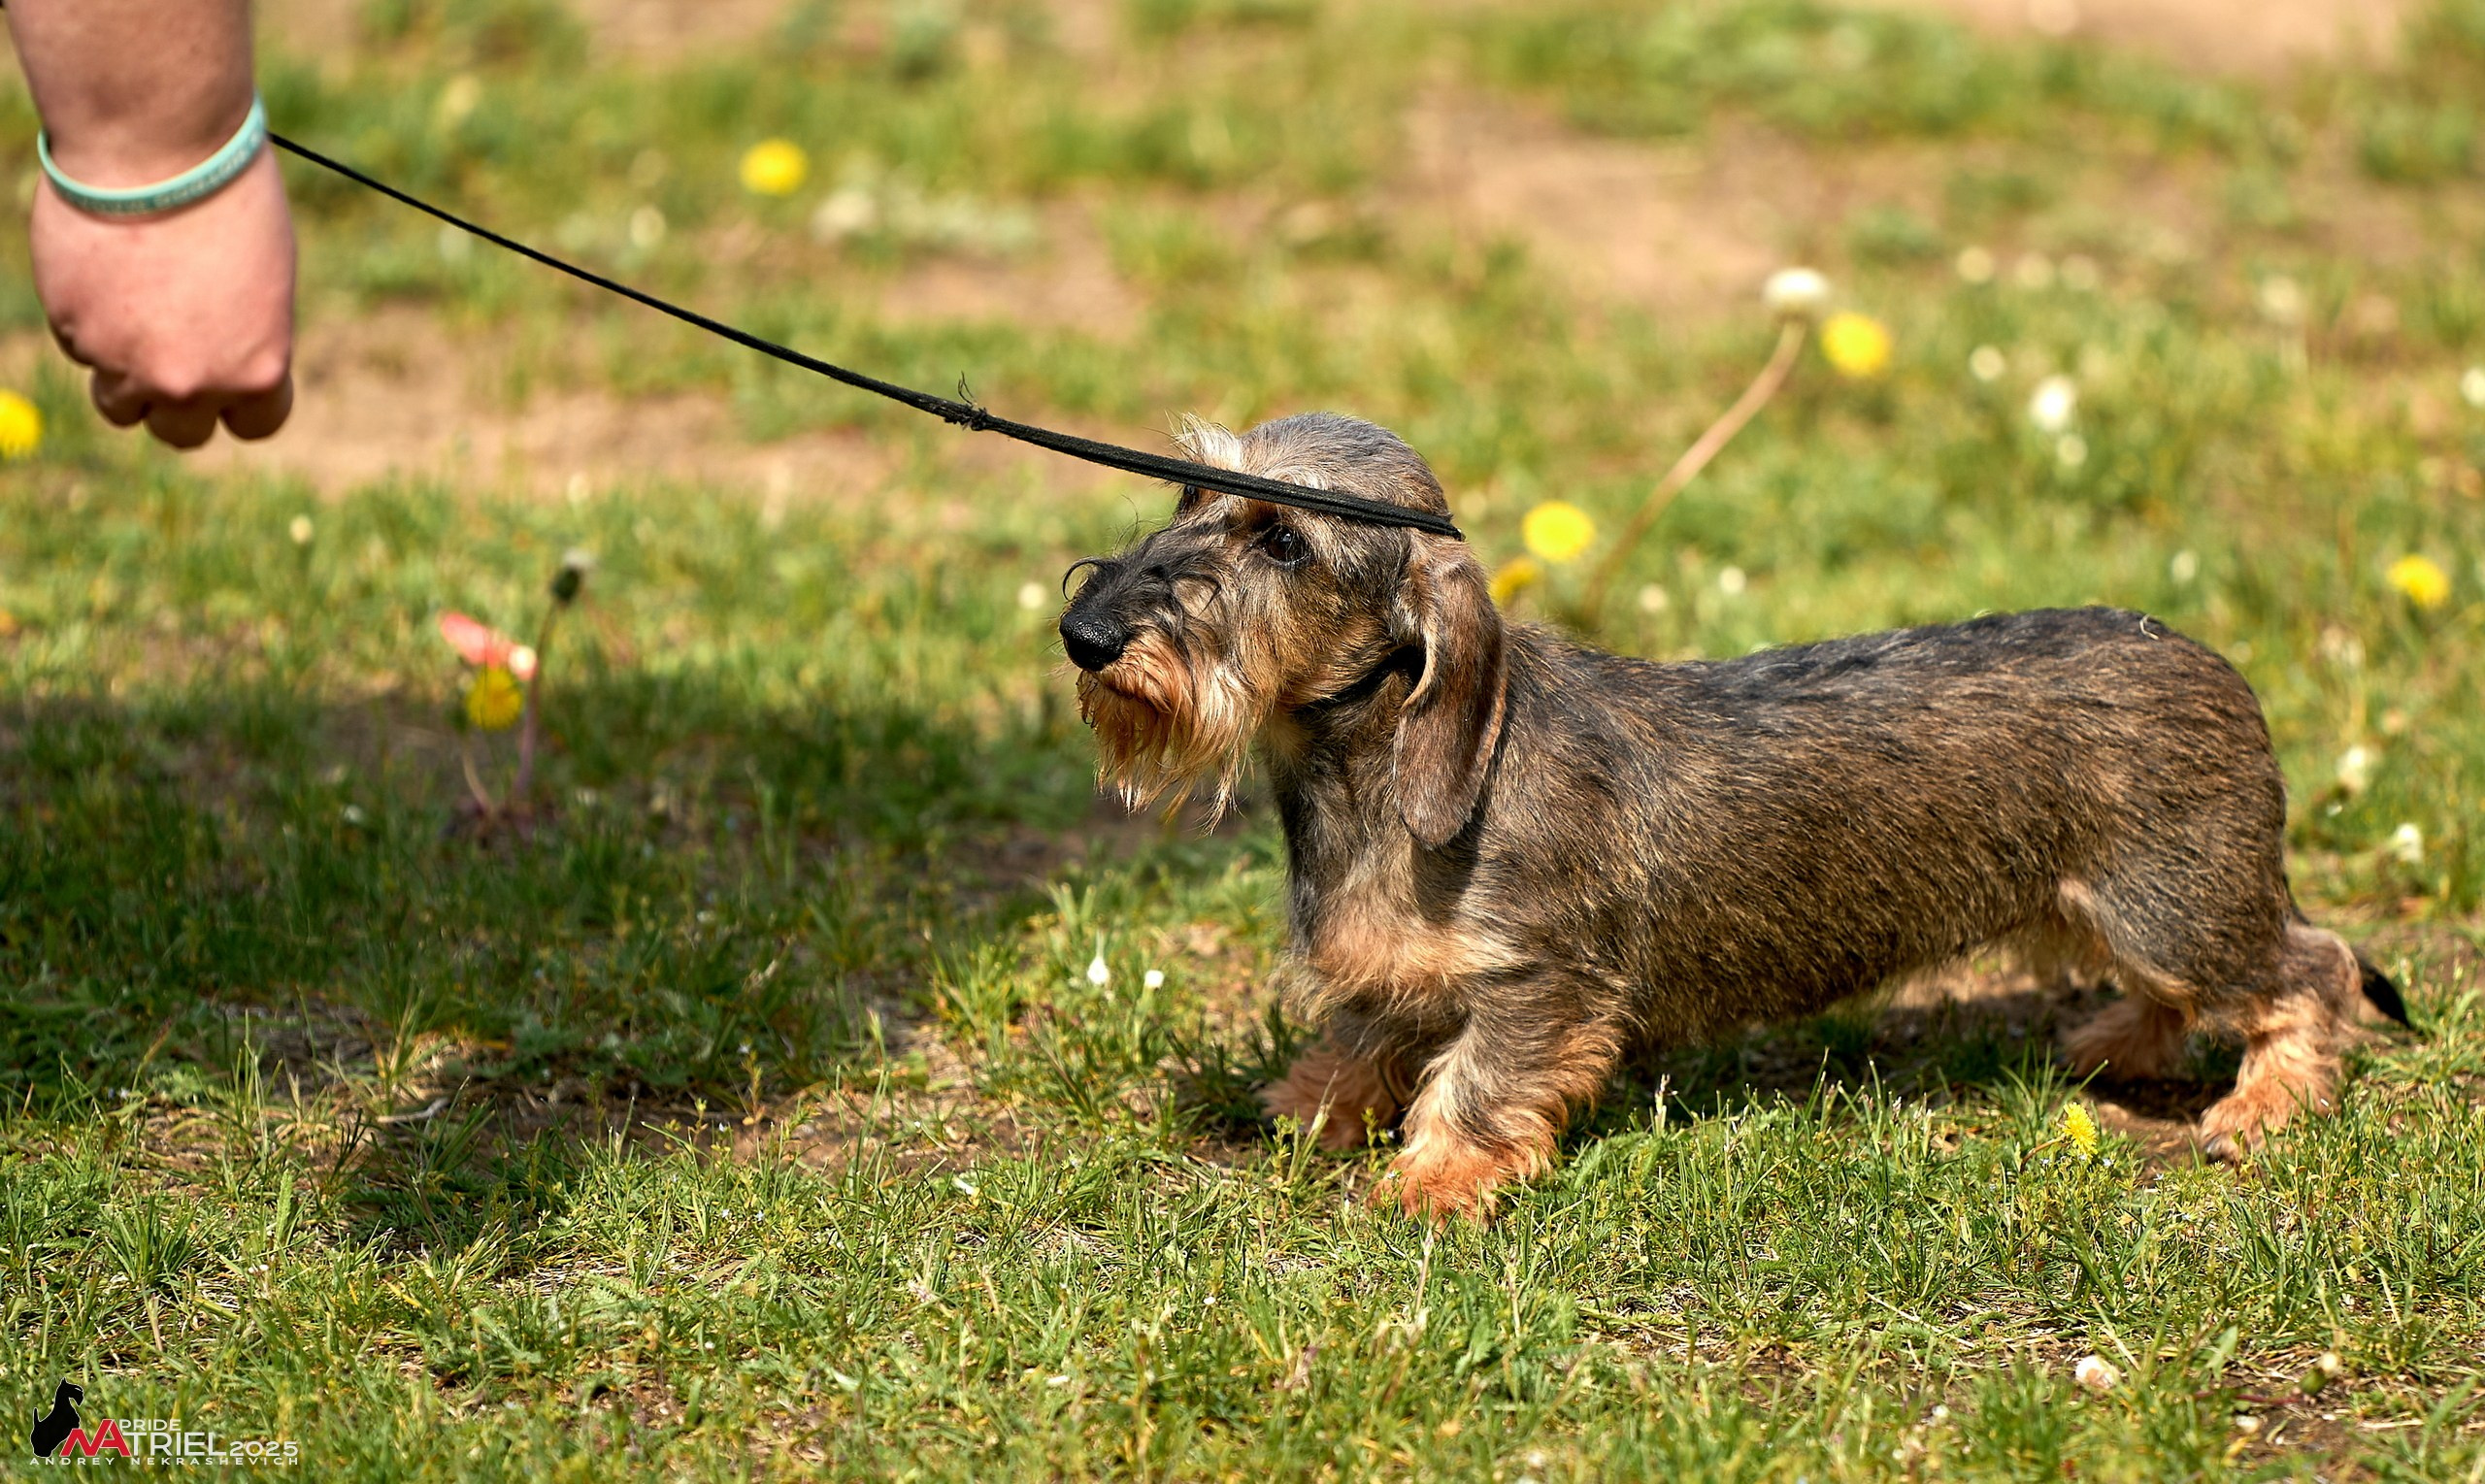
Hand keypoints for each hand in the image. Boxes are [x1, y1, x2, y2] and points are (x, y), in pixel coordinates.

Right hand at [29, 145, 296, 446]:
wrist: (155, 147)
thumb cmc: (226, 195)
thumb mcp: (266, 276)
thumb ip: (246, 333)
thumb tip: (225, 357)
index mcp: (256, 370)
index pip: (253, 424)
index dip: (239, 401)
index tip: (228, 377)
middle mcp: (191, 382)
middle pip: (180, 432)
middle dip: (177, 401)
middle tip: (171, 354)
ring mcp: (124, 363)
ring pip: (119, 402)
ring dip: (123, 371)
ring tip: (134, 311)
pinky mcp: (72, 330)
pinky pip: (79, 349)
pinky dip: (87, 322)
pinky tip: (102, 269)